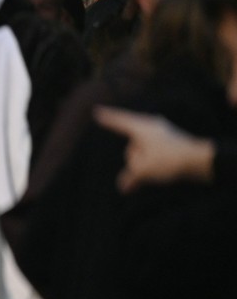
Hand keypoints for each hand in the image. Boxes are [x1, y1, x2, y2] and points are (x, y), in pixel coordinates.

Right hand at [94, 107, 214, 190]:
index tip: (97, 112)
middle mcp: (151, 126)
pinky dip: (154, 164)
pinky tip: (158, 173)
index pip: (118, 121)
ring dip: (145, 164)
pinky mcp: (172, 143)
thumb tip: (123, 186)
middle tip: (141, 174)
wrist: (200, 161)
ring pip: (144, 151)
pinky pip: (155, 155)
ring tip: (157, 173)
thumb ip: (129, 178)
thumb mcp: (142, 171)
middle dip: (134, 160)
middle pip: (132, 145)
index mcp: (141, 128)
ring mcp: (163, 134)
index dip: (107, 118)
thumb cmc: (168, 160)